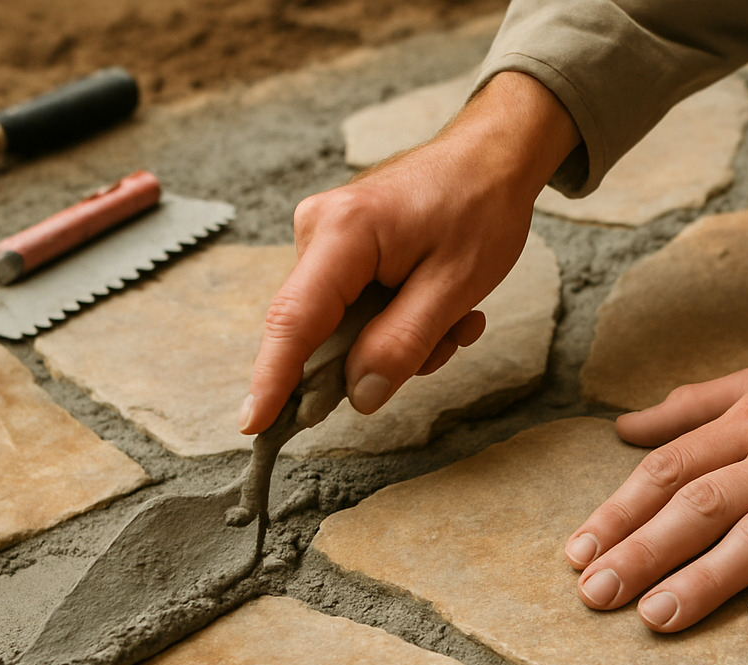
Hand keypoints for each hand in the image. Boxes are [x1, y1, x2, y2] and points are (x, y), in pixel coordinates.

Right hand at [239, 72, 581, 433]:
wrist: (494, 156)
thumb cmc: (480, 208)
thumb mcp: (453, 287)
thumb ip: (403, 345)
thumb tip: (359, 396)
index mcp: (342, 233)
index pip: (295, 320)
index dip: (272, 379)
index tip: (253, 425)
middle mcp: (317, 230)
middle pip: (320, 330)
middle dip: (380, 356)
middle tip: (448, 342)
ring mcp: (324, 237)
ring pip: (345, 327)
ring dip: (401, 339)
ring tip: (457, 318)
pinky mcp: (338, 246)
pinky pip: (355, 308)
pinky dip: (398, 320)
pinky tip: (442, 307)